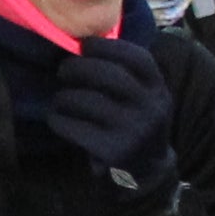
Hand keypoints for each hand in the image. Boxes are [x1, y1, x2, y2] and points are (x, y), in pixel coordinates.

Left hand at [47, 36, 178, 194]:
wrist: (147, 171)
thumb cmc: (135, 124)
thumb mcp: (143, 97)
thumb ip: (125, 75)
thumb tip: (83, 45)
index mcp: (158, 90)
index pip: (137, 58)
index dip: (107, 46)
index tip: (85, 45)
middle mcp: (150, 108)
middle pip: (108, 75)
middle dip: (78, 67)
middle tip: (63, 71)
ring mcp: (133, 131)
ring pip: (87, 101)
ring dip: (64, 96)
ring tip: (59, 99)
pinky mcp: (114, 151)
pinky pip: (75, 127)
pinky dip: (59, 119)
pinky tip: (56, 118)